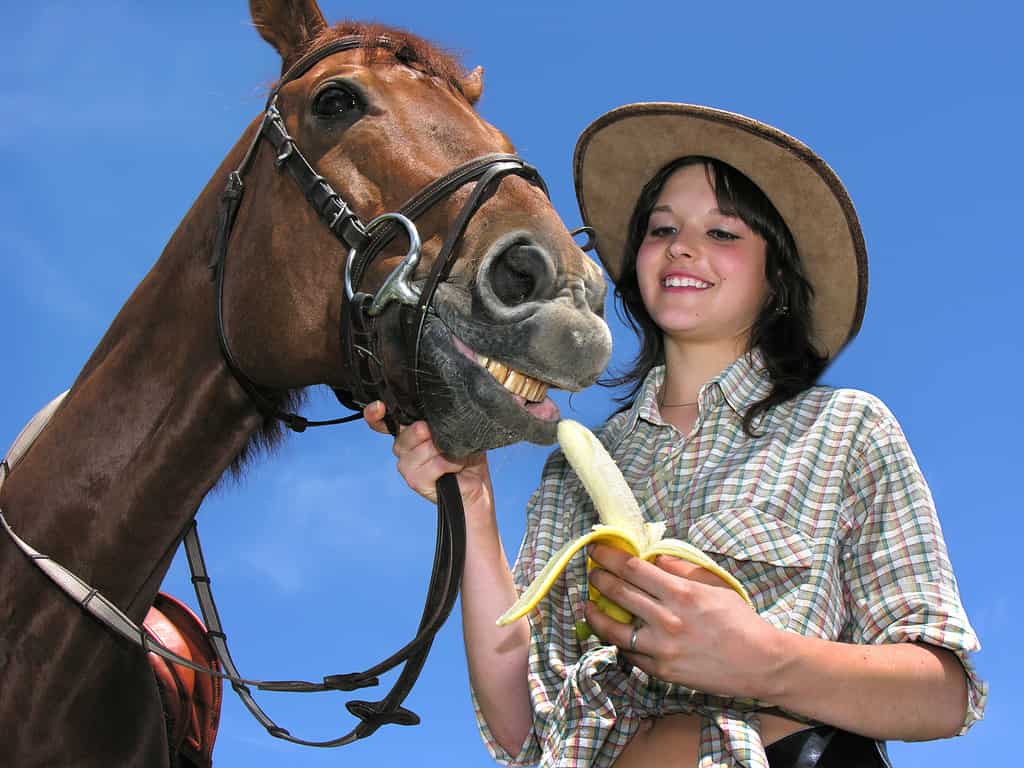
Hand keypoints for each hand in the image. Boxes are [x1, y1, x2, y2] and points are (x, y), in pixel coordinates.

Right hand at [363, 401, 492, 512]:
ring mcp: (406, 466)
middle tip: (447, 440)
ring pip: (423, 448)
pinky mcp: (415, 481)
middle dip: (432, 432)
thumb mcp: (455, 430)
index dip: (374, 414)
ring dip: (446, 450)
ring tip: (455, 456)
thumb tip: (431, 416)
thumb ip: (439, 420)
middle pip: (408, 432)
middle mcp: (402, 449)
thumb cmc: (465, 456)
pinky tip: (456, 466)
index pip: (381, 422)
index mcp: (408, 433)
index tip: (379, 406)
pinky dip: (450, 463)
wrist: (476, 485)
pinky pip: (434, 464)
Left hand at [583, 543, 779, 699]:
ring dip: (596, 614)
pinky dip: (618, 642)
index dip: (610, 557)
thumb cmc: (741, 621)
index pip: (633, 569)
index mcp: (681, 593)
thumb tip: (655, 557)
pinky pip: (630, 654)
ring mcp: (662, 648)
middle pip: (620, 594)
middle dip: (600, 580)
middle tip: (592, 574)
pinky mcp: (661, 671)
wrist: (760, 663)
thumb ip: (682, 570)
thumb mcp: (715, 586)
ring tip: (588, 606)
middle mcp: (667, 620)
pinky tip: (613, 633)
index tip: (597, 551)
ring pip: (615, 629)